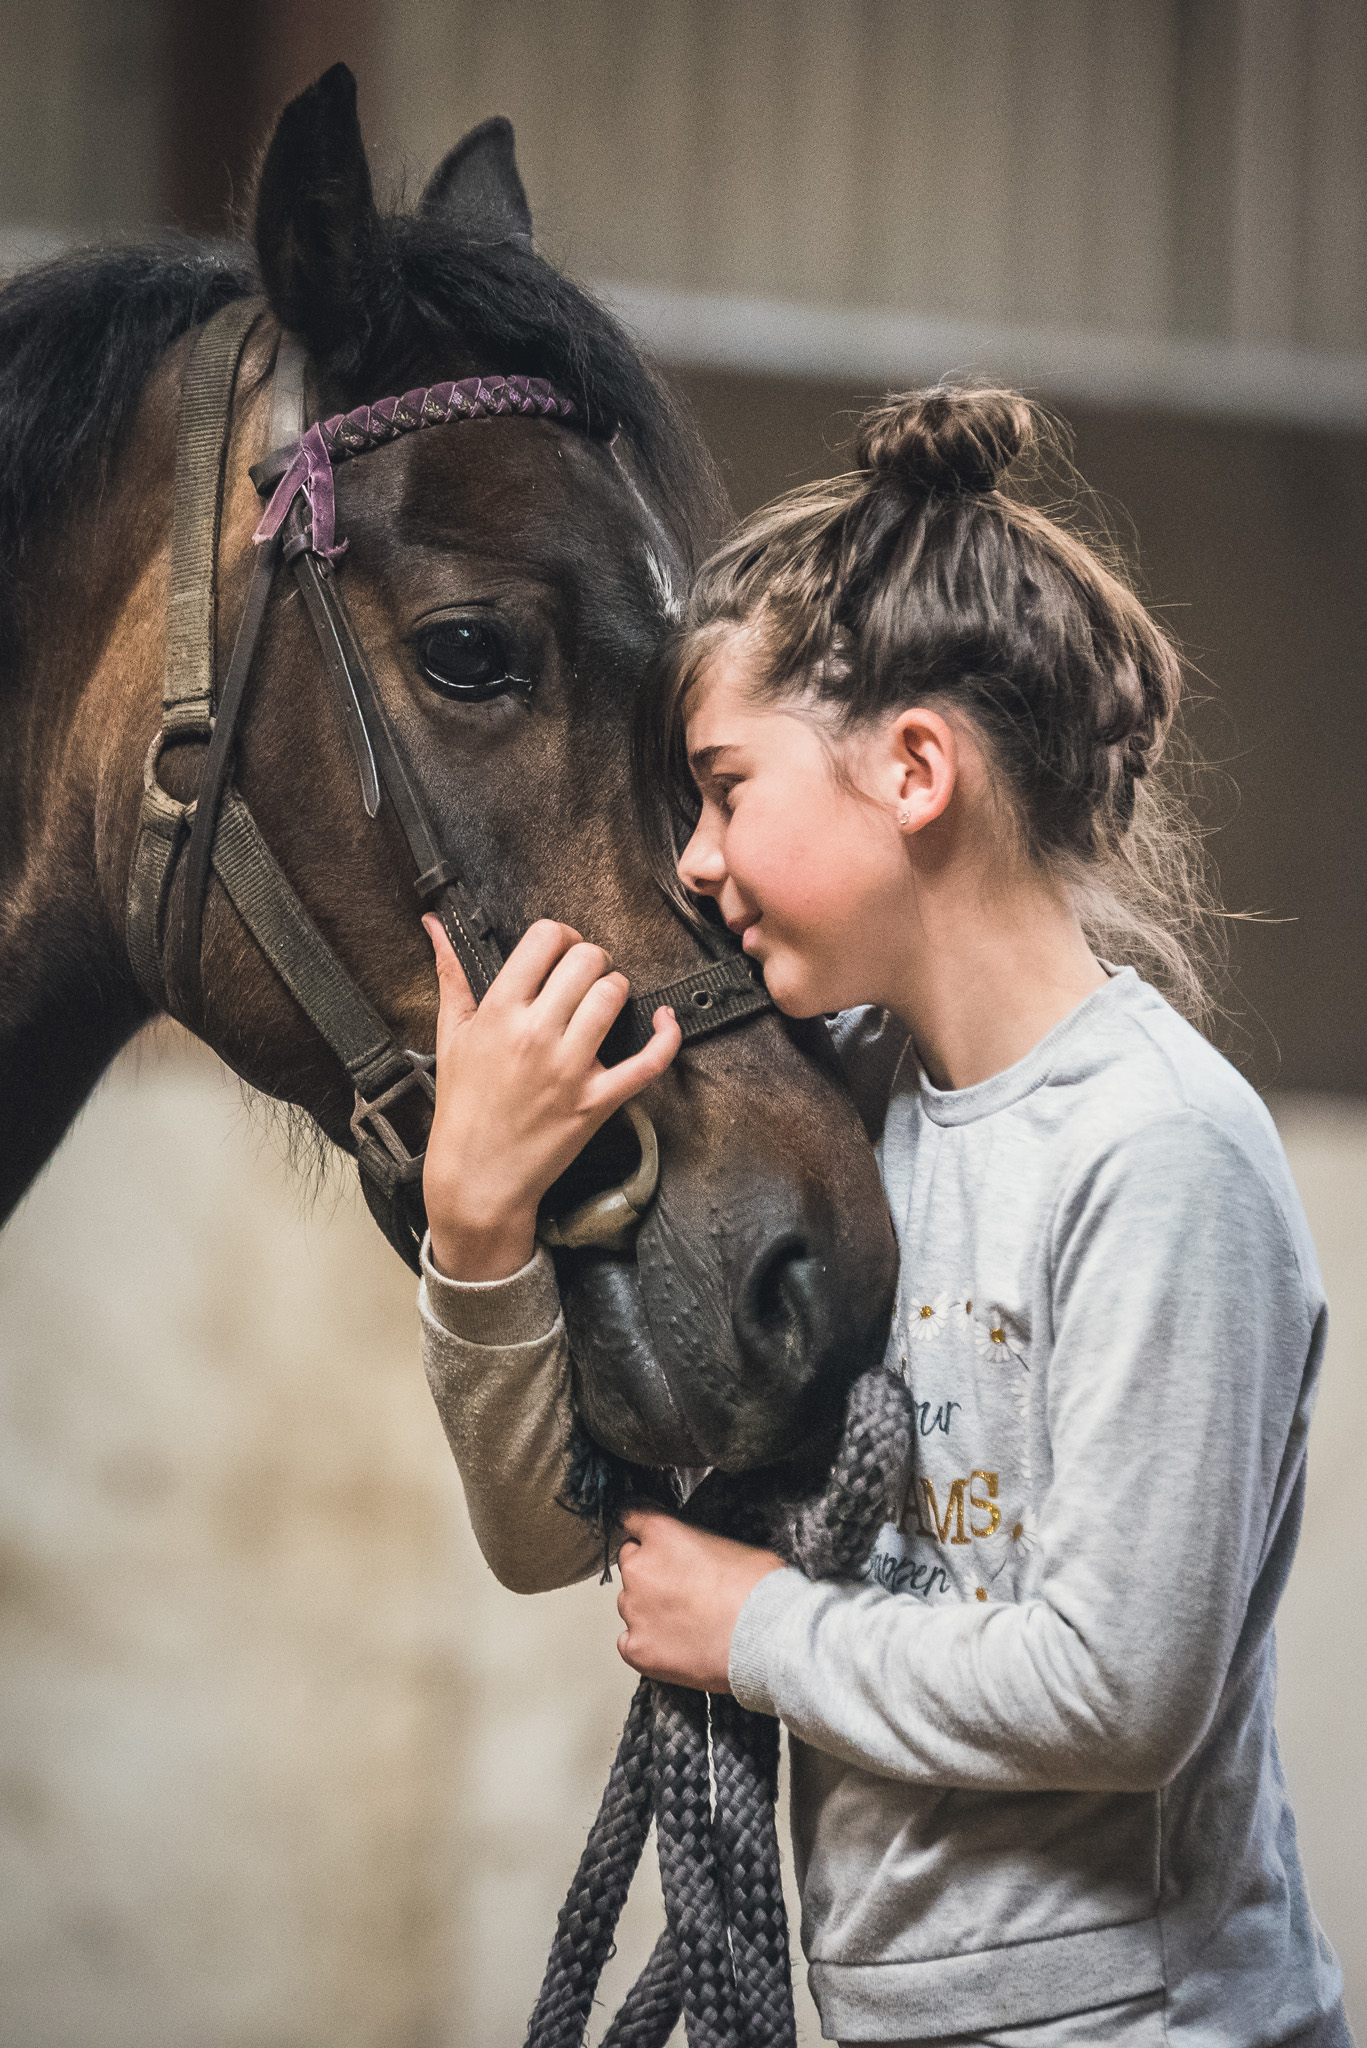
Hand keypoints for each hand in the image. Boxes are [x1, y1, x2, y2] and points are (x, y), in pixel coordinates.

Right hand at [422, 917, 681, 1279]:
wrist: (476, 1177)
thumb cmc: (463, 1106)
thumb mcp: (450, 1036)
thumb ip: (450, 975)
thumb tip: (435, 924)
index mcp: (498, 1013)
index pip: (545, 938)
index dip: (560, 935)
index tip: (560, 950)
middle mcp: (535, 1035)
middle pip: (587, 960)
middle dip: (591, 959)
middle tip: (585, 976)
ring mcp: (569, 1069)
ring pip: (614, 995)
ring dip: (615, 989)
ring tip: (604, 1001)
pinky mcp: (597, 1101)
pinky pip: (648, 1061)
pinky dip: (666, 1036)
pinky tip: (665, 1021)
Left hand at [615, 1509, 784, 1692]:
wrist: (768, 1637)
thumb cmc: (759, 1589)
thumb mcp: (729, 1543)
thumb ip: (695, 1544)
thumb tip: (694, 1556)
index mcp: (662, 1534)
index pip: (630, 1516)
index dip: (641, 1529)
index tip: (646, 1537)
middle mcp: (640, 1569)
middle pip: (629, 1563)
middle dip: (648, 1573)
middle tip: (679, 1588)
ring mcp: (635, 1610)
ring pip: (629, 1605)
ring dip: (649, 1610)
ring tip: (685, 1623)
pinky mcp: (638, 1648)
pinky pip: (629, 1642)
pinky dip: (647, 1644)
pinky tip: (675, 1646)